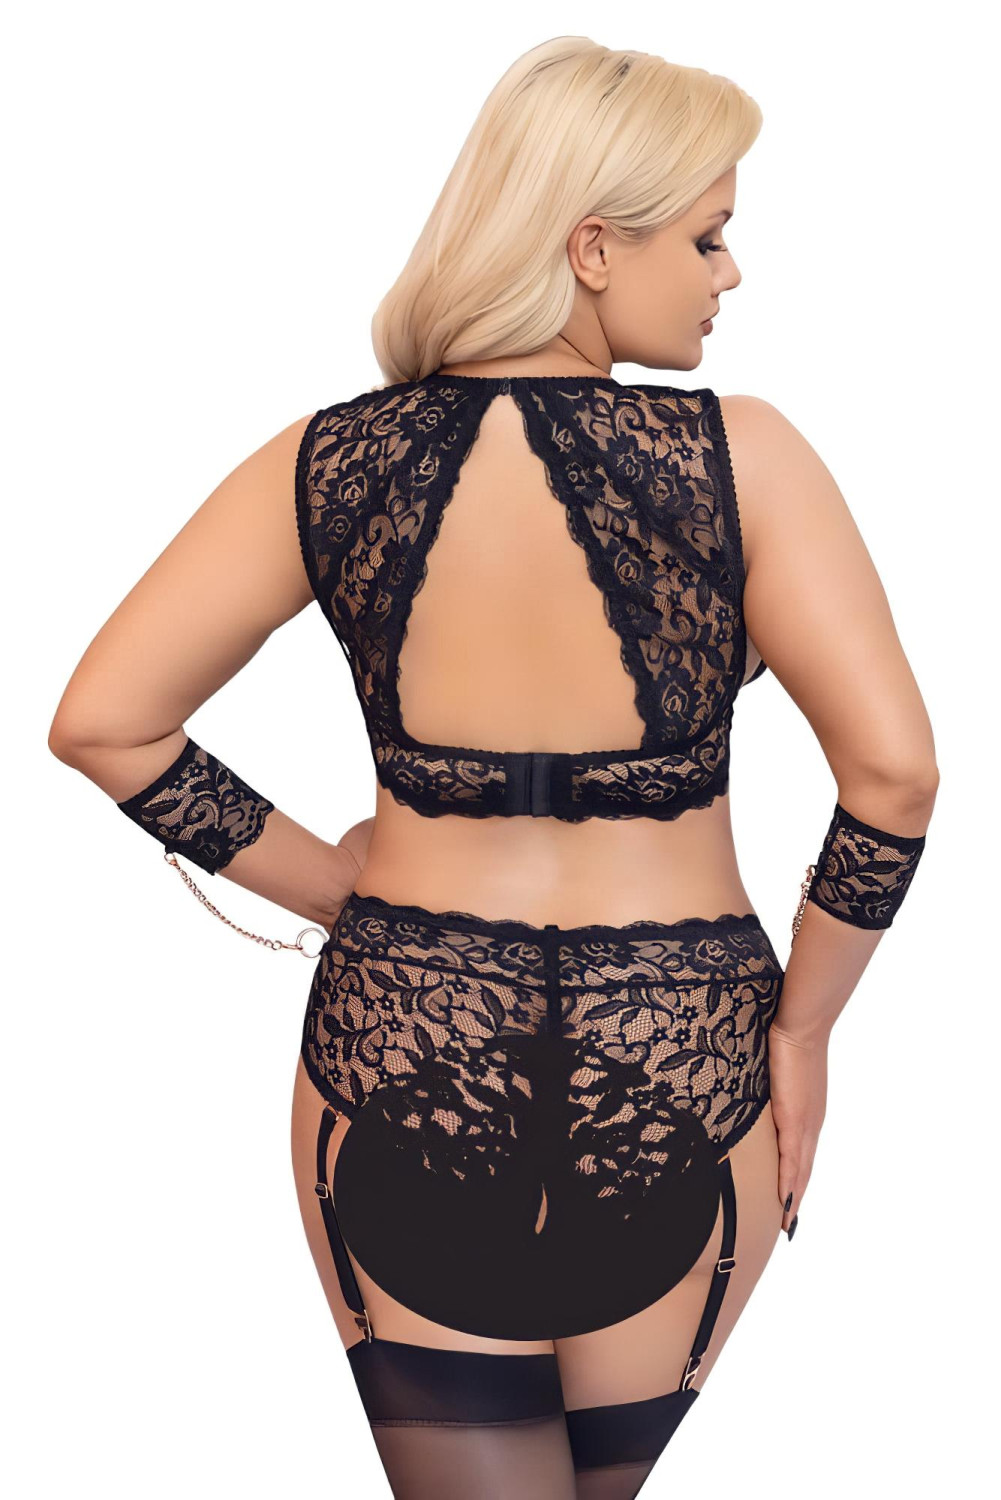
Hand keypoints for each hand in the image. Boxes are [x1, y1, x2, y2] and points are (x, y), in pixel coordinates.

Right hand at [767, 1022, 827, 1234]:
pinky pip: (792, 1160)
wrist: (801, 1025)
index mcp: (807, 1113)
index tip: (790, 1201)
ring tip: (788, 1222)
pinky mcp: (795, 1119)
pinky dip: (790, 1184)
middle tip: (789, 1224)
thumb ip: (770, 1086)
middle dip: (796, 1197)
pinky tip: (786, 1202)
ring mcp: (805, 1124)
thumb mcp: (777, 1071)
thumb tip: (757, 1087)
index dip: (796, 1179)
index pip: (802, 1153)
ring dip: (795, 1198)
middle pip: (805, 1170)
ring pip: (801, 1171)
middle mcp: (811, 1124)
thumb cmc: (788, 1039)